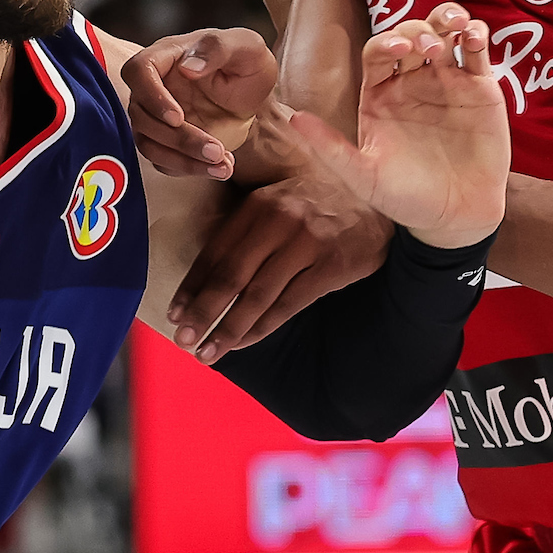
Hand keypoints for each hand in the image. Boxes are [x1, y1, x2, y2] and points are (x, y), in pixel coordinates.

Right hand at [122, 28, 278, 179]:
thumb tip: (187, 67)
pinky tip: (220, 167)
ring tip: (223, 164)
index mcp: (167, 56)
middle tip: (217, 150)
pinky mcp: (166, 140)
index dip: (151, 97)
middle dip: (179, 139)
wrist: (254, 95)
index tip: (178, 117)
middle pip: (142, 117)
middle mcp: (155, 86)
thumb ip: (218, 49)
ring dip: (184, 160)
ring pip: (150, 144)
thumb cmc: (248, 63)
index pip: (138, 71)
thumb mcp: (246, 46)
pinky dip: (190, 168)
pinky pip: (164, 161)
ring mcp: (156, 116)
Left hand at [165, 175, 393, 363]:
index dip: (191, 286)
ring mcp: (306, 242)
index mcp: (257, 205)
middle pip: (230, 276)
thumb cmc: (319, 208)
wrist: (378, 200)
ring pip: (257, 295)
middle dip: (203, 313)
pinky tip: (243, 343)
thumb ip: (247, 233)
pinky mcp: (331, 265)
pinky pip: (288, 304)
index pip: (215, 252)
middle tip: (183, 340)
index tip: (174, 314)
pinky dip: (262, 328)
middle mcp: (278, 220)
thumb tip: (206, 281)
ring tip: (208, 352)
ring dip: (229, 328)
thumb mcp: (278, 205)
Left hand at [292, 4, 508, 249]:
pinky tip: (472, 37)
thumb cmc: (405, 198)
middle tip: (428, 49)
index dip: (385, 44)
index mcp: (380, 94)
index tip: (397, 51)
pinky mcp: (479, 87)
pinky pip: (476, 51)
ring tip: (455, 26)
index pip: (376, 53)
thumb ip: (331, 149)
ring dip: (446, 19)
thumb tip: (294, 119)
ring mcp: (447, 81)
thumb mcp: (363, 177)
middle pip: (410, 35)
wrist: (455, 217)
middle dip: (417, 31)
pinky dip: (475, 34)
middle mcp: (411, 82)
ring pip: (443, 32)